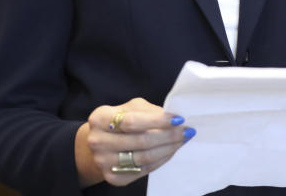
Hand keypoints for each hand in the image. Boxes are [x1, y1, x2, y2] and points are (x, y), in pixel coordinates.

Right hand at [75, 97, 194, 186]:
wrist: (100, 143)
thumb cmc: (120, 120)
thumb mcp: (131, 108)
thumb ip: (150, 111)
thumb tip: (176, 118)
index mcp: (100, 118)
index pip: (132, 121)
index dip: (158, 121)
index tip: (179, 119)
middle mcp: (98, 141)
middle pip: (141, 141)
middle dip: (169, 136)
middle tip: (186, 131)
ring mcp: (103, 162)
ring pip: (144, 157)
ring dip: (168, 149)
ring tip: (182, 141)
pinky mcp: (113, 177)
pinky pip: (143, 170)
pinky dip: (160, 161)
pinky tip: (169, 152)